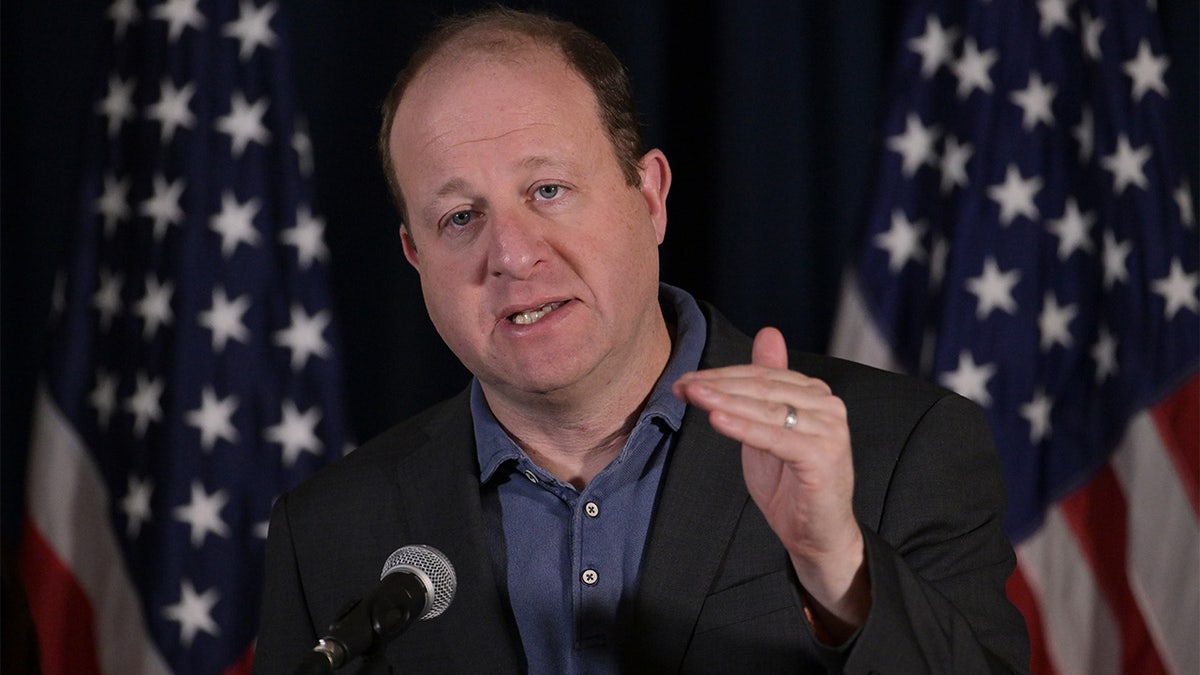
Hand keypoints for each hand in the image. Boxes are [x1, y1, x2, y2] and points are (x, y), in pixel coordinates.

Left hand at [672, 327, 869, 639]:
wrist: (818, 535)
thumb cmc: (792, 482)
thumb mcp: (770, 428)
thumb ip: (766, 385)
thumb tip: (768, 333)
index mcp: (816, 394)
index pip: (763, 375)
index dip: (722, 375)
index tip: (685, 379)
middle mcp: (829, 406)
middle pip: (763, 388)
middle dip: (718, 385)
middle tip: (681, 385)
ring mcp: (830, 431)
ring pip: (766, 409)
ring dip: (724, 401)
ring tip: (692, 395)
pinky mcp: (823, 457)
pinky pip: (775, 438)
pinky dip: (744, 428)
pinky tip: (717, 420)